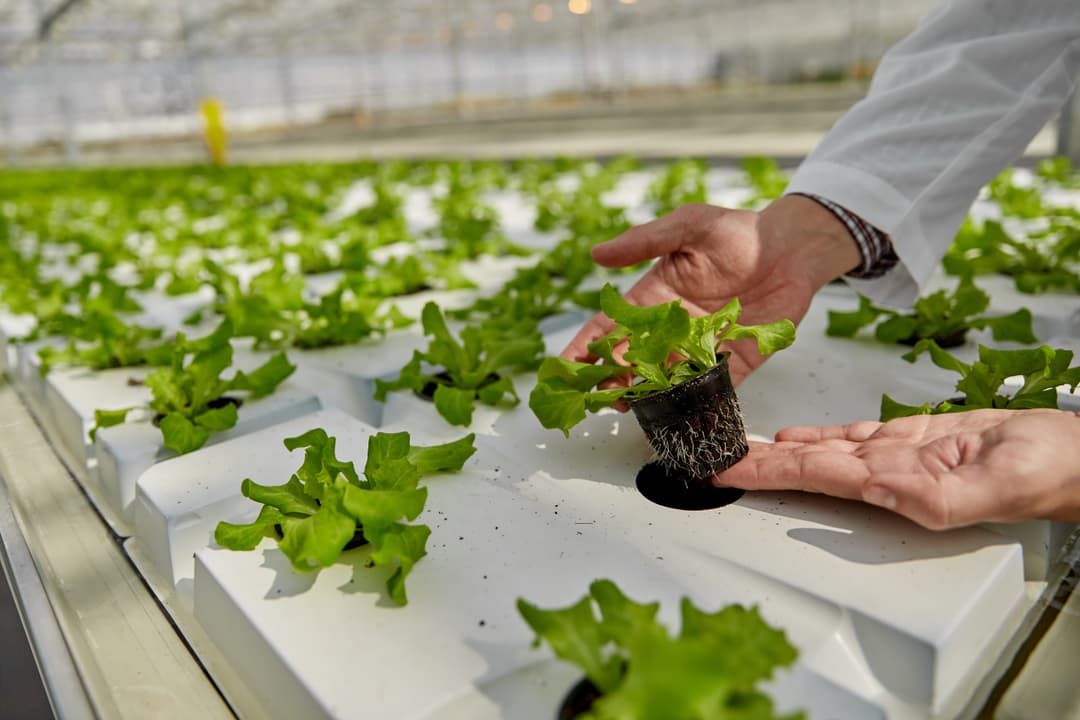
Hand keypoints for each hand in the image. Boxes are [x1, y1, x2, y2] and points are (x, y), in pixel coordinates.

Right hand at [560, 196, 860, 385]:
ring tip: (625, 408)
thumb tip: (597, 253)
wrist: (792, 248)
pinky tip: (675, 415)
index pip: (611, 326)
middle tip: (592, 398)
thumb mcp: (688, 225)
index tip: (566, 366)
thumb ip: (645, 241)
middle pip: (631, 360)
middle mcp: (672, 327)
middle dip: (609, 379)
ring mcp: (701, 347)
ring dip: (643, 395)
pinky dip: (692, 401)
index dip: (586, 346)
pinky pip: (709, 386)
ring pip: (664, 379)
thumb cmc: (739, 232)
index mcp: (654, 297)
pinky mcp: (733, 360)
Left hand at [715, 408, 1079, 529]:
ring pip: (819, 449)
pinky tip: (792, 436)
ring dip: (776, 450)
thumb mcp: (992, 486)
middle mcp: (882, 473)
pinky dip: (816, 434)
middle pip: (801, 465)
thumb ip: (933, 496)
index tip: (721, 471)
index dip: (761, 474)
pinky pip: (849, 435)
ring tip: (735, 447)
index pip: (808, 477)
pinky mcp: (910, 438)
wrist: (1070, 456)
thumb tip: (875, 489)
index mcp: (891, 486)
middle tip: (707, 456)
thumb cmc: (1043, 474)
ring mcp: (893, 456)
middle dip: (752, 464)